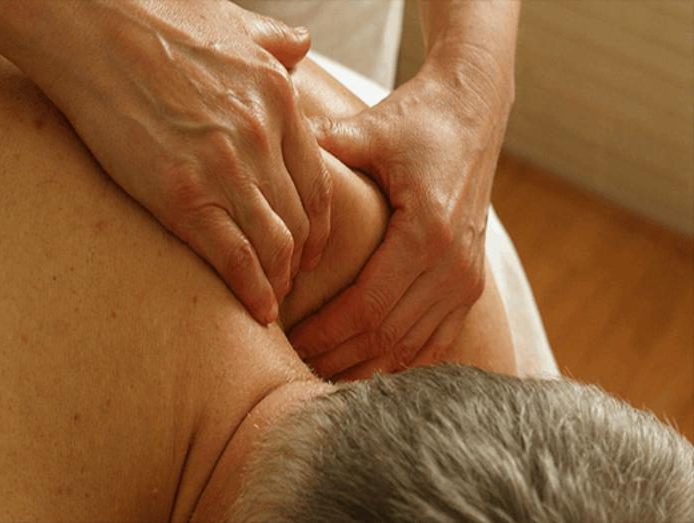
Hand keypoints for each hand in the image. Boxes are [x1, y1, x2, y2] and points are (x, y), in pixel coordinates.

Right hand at [20, 0, 331, 323]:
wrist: (90, 25)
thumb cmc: (155, 18)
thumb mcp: (234, 21)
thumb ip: (276, 40)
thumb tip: (303, 43)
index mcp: (279, 100)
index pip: (319, 184)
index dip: (320, 228)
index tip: (312, 248)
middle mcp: (261, 138)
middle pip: (301, 222)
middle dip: (302, 261)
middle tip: (293, 279)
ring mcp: (225, 168)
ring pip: (276, 246)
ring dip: (280, 282)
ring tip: (274, 299)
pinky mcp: (182, 194)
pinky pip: (234, 258)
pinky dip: (252, 291)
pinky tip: (259, 310)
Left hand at [289, 63, 513, 379]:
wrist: (474, 111)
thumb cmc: (416, 120)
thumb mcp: (368, 130)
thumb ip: (321, 146)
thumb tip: (265, 153)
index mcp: (427, 233)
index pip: (367, 306)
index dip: (325, 332)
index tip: (289, 341)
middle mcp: (454, 264)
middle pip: (387, 335)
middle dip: (337, 356)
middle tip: (293, 366)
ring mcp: (468, 278)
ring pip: (412, 347)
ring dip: (366, 366)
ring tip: (322, 375)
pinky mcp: (472, 282)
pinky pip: (438, 341)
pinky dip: (403, 362)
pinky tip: (370, 371)